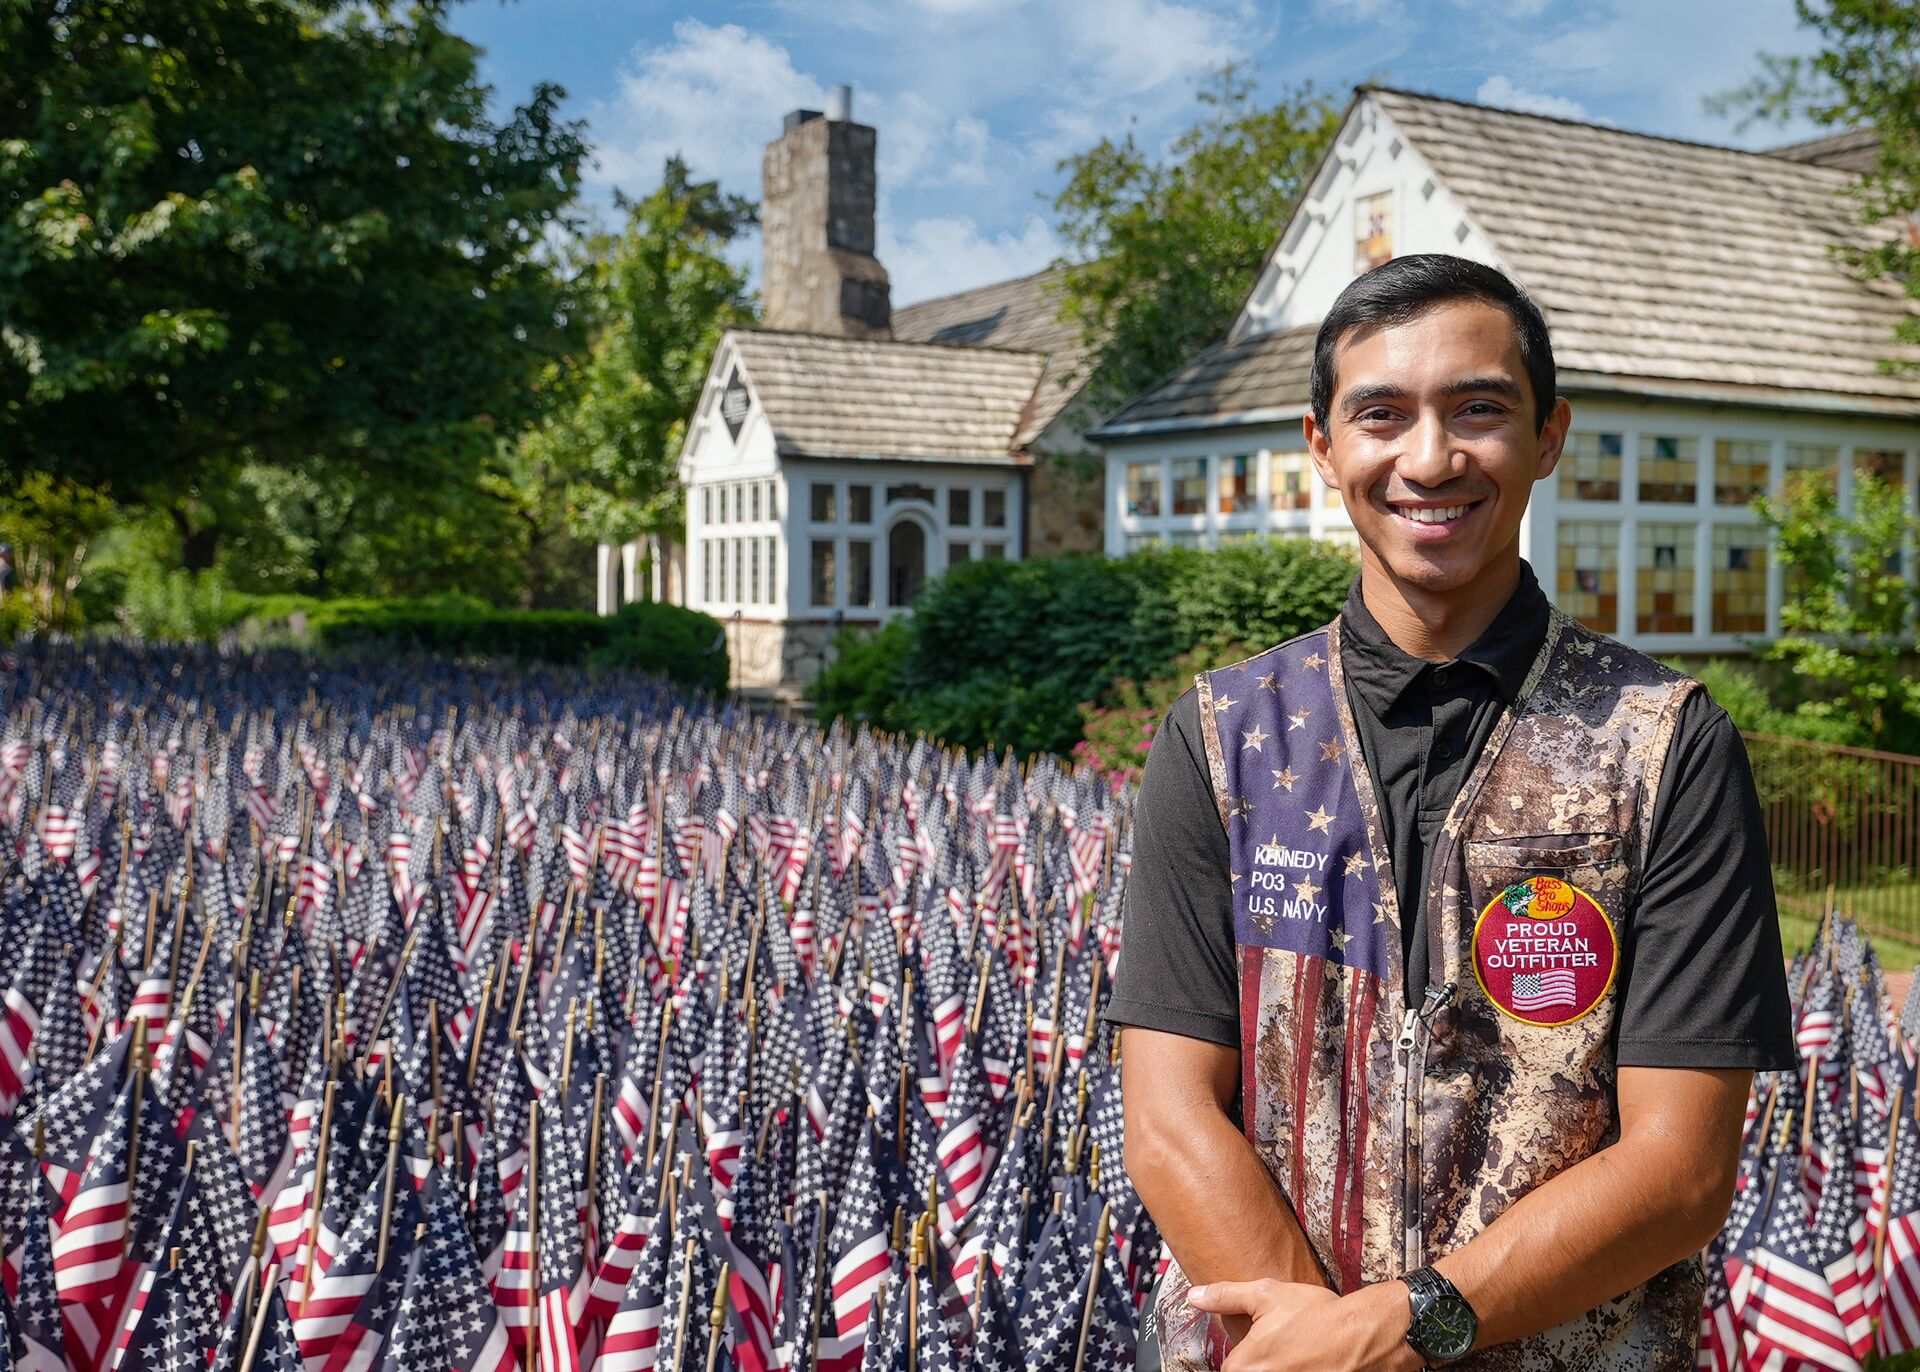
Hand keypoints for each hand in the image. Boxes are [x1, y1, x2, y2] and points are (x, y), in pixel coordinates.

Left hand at [1187, 1277, 1422, 1371]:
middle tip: (1285, 1348)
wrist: (1365, 1335)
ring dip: (1282, 1366)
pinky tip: (1310, 1363)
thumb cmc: (1318, 1316)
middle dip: (1264, 1362)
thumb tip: (1195, 1296)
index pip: (1229, 1367)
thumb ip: (1225, 1296)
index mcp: (1245, 1366)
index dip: (1244, 1354)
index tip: (1262, 1345)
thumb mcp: (1266, 1294)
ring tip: (1299, 1355)